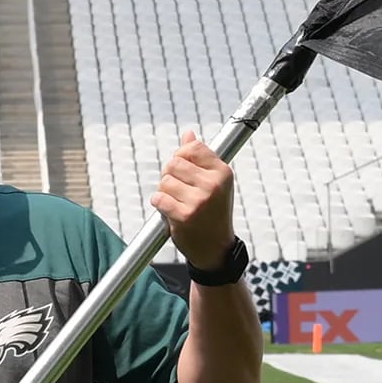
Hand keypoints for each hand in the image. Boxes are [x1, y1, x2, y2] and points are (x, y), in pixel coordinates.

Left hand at [153, 131, 236, 271]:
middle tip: (177, 189)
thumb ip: (200, 157)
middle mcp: (213, 184)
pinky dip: (159, 203)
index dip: (181, 156)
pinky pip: (159, 198)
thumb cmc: (212, 213)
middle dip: (169, 175)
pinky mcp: (185, 215)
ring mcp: (200, 200)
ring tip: (176, 202)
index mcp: (222, 172)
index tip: (183, 171)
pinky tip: (168, 210)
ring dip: (164, 191)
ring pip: (165, 181)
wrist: (215, 248)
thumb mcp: (213, 182)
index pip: (192, 148)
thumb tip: (188, 134)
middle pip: (174, 163)